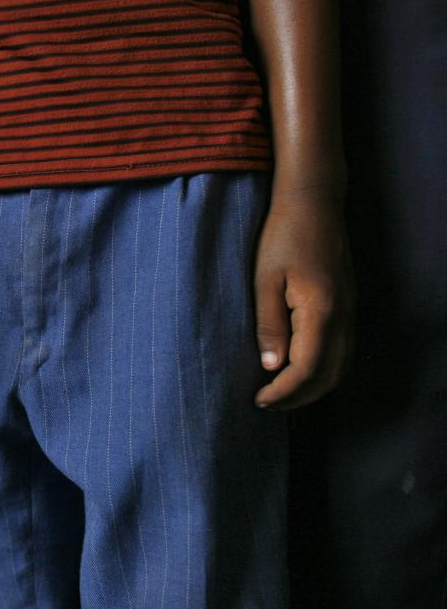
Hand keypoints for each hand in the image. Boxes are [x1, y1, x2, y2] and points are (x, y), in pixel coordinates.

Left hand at [253, 187, 354, 409]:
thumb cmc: (283, 237)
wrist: (314, 204)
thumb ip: (268, 325)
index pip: (306, 370)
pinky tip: (299, 370)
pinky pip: (343, 351)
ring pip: (341, 366)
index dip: (283, 392)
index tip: (259, 400)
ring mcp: (350, 311)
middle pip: (329, 376)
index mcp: (321, 311)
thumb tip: (271, 368)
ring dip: (313, 387)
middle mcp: (343, 316)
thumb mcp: (264, 280)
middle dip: (299, 397)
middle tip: (266, 404)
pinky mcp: (348, 305)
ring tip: (280, 394)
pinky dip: (324, 370)